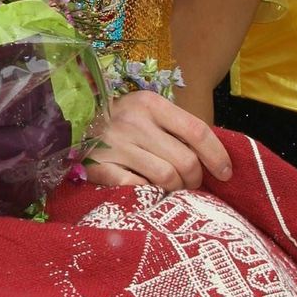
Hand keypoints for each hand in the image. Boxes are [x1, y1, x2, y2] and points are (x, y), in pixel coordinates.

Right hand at [87, 90, 232, 191]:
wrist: (70, 124)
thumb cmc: (121, 122)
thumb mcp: (148, 113)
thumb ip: (177, 129)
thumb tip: (217, 158)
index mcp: (150, 104)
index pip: (197, 130)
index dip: (217, 156)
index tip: (225, 173)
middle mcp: (132, 121)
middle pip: (185, 160)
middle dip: (195, 179)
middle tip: (191, 184)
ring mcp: (114, 144)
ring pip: (166, 177)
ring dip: (175, 189)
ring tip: (172, 188)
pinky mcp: (99, 166)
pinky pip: (138, 188)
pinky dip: (148, 193)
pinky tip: (147, 189)